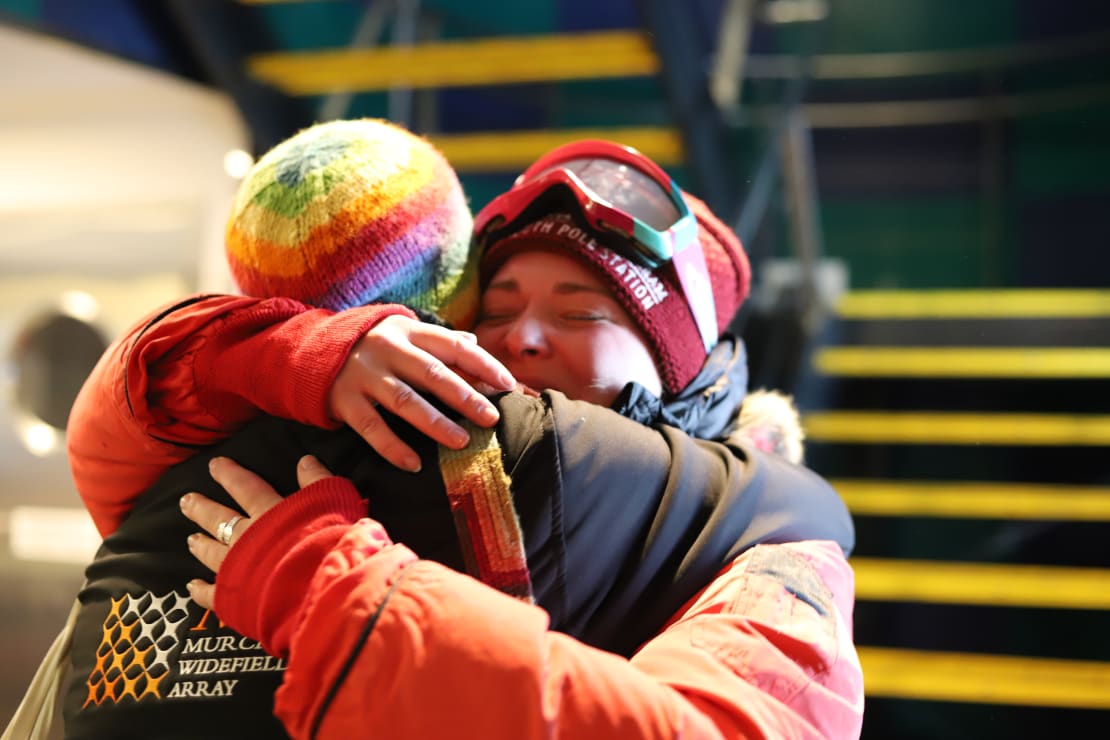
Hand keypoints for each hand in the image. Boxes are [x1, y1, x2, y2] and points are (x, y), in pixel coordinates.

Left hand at [180, 455, 333, 608]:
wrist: (320, 586)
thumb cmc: (331, 543)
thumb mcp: (332, 502)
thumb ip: (318, 481)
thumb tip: (305, 460)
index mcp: (270, 513)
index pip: (246, 487)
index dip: (230, 475)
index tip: (215, 465)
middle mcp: (248, 538)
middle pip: (220, 519)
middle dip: (202, 508)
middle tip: (186, 501)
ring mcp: (237, 568)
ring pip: (212, 553)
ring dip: (201, 545)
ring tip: (191, 540)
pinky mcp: (235, 598)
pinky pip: (212, 594)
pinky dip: (201, 591)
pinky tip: (193, 587)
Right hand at [329, 315, 515, 471]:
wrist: (310, 349)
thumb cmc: (371, 344)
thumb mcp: (402, 333)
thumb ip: (437, 341)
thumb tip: (476, 344)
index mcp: (408, 331)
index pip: (454, 346)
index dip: (483, 364)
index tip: (508, 385)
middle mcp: (388, 350)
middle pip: (433, 374)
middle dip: (465, 396)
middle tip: (491, 418)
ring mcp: (364, 375)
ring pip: (405, 401)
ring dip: (435, 423)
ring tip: (461, 441)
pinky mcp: (344, 400)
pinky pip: (371, 427)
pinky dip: (393, 447)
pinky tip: (414, 464)